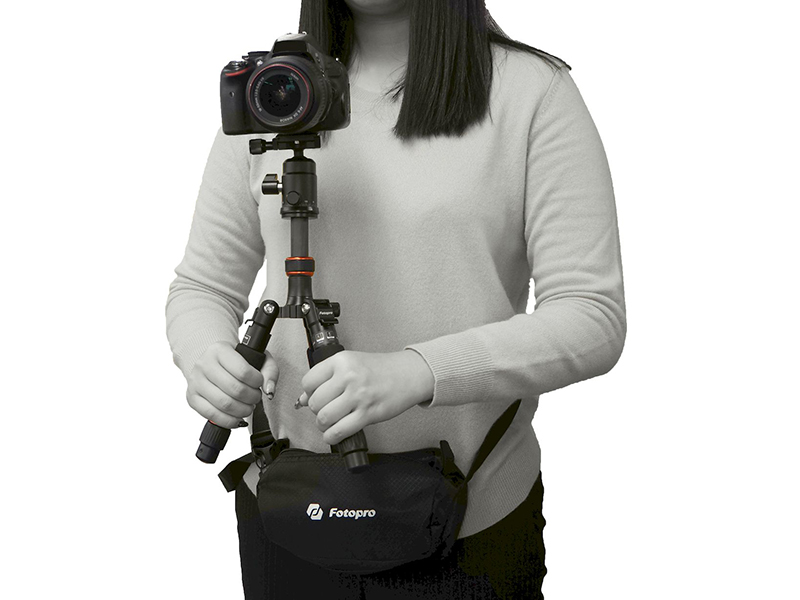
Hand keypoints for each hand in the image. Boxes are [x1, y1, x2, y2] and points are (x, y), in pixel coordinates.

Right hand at [186, 341, 279, 428]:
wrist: (211, 362)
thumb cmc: (235, 361)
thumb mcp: (257, 357)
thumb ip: (269, 371)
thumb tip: (269, 390)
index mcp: (219, 350)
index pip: (243, 371)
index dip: (257, 381)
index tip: (259, 382)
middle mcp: (204, 364)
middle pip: (235, 389)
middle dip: (252, 398)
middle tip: (256, 397)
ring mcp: (196, 382)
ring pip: (224, 404)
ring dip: (243, 410)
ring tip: (248, 406)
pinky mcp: (192, 398)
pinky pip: (212, 415)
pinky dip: (229, 421)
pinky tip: (238, 417)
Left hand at [298, 350, 434, 445]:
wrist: (408, 374)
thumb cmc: (381, 369)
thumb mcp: (351, 364)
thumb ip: (327, 379)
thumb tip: (303, 398)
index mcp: (342, 361)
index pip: (309, 382)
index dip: (308, 393)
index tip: (315, 396)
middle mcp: (348, 377)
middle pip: (315, 402)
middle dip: (316, 411)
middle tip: (324, 410)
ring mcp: (358, 396)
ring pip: (324, 418)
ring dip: (322, 425)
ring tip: (328, 423)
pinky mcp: (368, 413)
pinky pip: (340, 431)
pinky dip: (332, 437)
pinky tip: (334, 434)